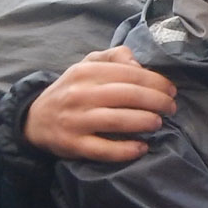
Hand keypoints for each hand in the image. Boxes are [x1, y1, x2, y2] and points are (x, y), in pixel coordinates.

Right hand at [22, 47, 176, 162]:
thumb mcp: (87, 66)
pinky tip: (141, 147)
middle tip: (171, 107)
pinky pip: (104, 149)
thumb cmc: (71, 90)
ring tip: (158, 123)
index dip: (156, 82)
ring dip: (145, 122)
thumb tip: (138, 63)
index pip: (129, 74)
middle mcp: (80, 94)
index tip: (171, 90)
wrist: (36, 119)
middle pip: (128, 96)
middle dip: (157, 101)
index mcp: (86, 72)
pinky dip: (126, 150)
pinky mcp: (74, 145)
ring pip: (118, 121)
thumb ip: (113, 57)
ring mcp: (76, 121)